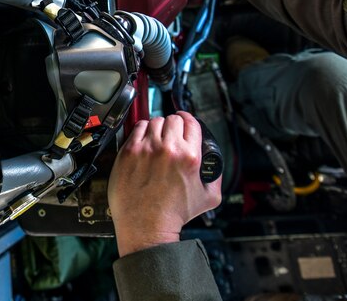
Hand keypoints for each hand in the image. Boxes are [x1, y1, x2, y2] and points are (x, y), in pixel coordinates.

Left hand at [108, 111, 221, 256]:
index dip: (188, 120)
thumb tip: (215, 164)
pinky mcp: (129, 152)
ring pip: (155, 121)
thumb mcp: (209, 197)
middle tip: (170, 134)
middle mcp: (168, 149)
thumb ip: (216, 176)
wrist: (146, 227)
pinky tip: (143, 141)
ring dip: (157, 127)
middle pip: (173, 119)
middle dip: (174, 125)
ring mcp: (146, 149)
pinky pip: (137, 128)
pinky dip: (141, 131)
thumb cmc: (173, 215)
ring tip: (156, 139)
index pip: (191, 123)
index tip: (185, 121)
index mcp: (189, 157)